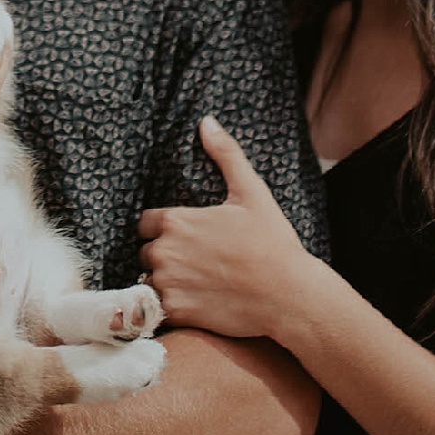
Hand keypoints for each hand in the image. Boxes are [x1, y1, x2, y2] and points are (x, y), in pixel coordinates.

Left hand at [138, 117, 319, 341]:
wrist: (288, 294)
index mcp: (176, 221)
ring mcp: (167, 284)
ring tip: (195, 284)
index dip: (163, 229)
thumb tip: (207, 122)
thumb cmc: (271, 242)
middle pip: (145, 252)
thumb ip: (225, 155)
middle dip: (163, 255)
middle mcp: (164, 252)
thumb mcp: (251, 192)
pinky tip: (195, 303)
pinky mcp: (175, 312)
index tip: (185, 237)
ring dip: (165, 282)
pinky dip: (170, 306)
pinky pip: (157, 308)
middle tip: (195, 262)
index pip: (146, 223)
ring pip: (149, 280)